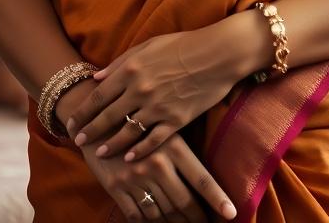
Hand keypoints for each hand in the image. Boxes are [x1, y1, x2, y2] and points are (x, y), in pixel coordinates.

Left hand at [68, 15, 264, 161]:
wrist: (219, 53)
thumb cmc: (185, 44)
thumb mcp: (150, 45)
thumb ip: (121, 61)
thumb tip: (97, 78)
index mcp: (132, 69)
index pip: (99, 96)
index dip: (83, 112)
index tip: (72, 122)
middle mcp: (140, 90)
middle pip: (107, 117)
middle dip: (90, 131)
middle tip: (78, 141)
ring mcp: (158, 107)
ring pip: (126, 132)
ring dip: (110, 145)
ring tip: (100, 153)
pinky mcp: (176, 120)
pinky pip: (152, 141)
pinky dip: (139, 151)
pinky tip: (129, 157)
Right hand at [77, 129, 234, 221]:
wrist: (97, 116)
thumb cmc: (140, 118)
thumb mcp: (165, 126)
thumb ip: (182, 150)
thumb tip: (203, 176)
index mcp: (174, 147)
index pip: (201, 179)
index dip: (217, 199)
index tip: (232, 214)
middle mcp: (156, 164)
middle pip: (182, 201)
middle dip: (195, 217)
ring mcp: (135, 178)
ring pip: (161, 212)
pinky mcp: (116, 188)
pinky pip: (137, 215)